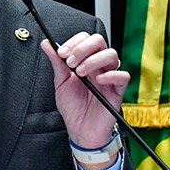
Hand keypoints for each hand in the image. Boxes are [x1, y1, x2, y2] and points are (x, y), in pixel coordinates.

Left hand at [40, 32, 129, 169]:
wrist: (80, 131)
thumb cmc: (73, 108)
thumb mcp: (60, 83)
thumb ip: (56, 62)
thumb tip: (47, 44)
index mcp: (86, 61)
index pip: (85, 39)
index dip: (74, 42)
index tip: (61, 53)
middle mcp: (99, 66)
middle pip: (99, 41)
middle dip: (82, 48)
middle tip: (70, 62)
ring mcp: (109, 77)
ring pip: (111, 55)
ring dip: (93, 60)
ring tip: (80, 72)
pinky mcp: (117, 90)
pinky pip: (122, 76)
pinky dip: (111, 75)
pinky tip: (98, 80)